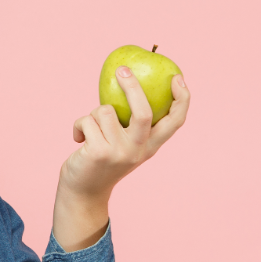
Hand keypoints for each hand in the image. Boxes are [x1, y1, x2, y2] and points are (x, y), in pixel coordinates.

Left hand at [53, 70, 190, 250]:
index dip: (182, 98)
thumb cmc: (102, 160)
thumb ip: (130, 125)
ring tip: (90, 130)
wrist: (83, 191)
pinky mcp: (99, 152)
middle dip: (133, 87)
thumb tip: (128, 82)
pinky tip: (79, 140)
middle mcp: (139, 150)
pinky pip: (86, 120)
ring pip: (105, 111)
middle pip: (144, 112)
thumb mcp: (123, 144)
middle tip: (123, 70)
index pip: (175, 121)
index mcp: (150, 146)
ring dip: (92, 114)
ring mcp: (119, 152)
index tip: (177, 77)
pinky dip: (78, 126)